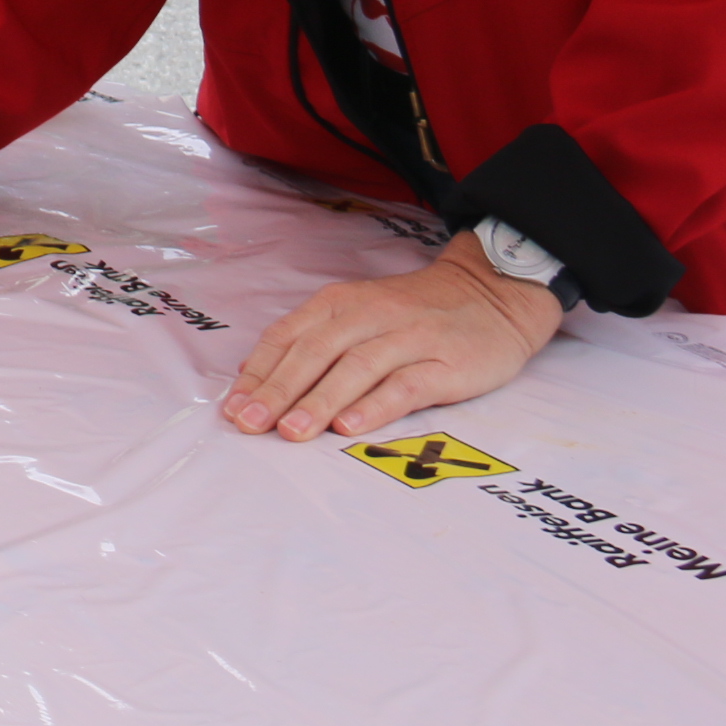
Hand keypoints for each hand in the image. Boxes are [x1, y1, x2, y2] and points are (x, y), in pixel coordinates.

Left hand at [222, 233, 564, 440]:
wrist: (493, 293)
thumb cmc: (413, 312)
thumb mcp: (357, 313)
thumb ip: (314, 341)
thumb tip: (257, 379)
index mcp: (339, 303)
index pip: (288, 337)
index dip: (258, 373)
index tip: (232, 407)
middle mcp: (369, 315)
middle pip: (314, 353)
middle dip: (277, 391)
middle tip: (249, 425)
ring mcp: (409, 338)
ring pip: (355, 369)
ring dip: (319, 402)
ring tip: (290, 433)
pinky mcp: (447, 363)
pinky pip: (406, 385)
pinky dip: (375, 406)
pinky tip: (350, 428)